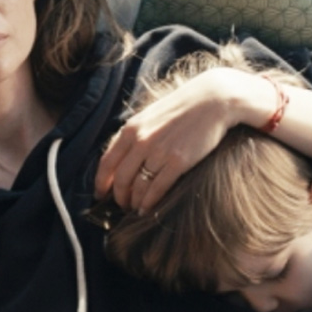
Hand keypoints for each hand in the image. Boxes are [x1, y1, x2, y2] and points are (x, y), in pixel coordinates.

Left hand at [95, 69, 237, 211]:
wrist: (211, 101)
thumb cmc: (179, 110)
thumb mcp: (148, 117)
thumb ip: (132, 136)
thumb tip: (118, 160)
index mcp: (130, 129)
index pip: (106, 163)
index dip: (100, 183)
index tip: (100, 195)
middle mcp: (141, 141)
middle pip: (121, 179)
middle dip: (119, 197)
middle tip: (121, 205)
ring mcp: (159, 152)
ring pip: (138, 187)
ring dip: (134, 203)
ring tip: (135, 209)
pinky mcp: (178, 161)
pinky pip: (157, 189)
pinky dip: (149, 203)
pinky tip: (147, 209)